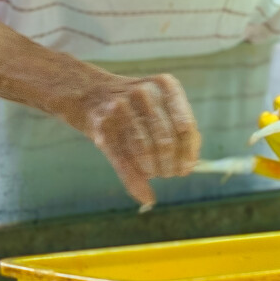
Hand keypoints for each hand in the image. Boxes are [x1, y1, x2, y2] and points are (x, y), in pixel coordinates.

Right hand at [65, 72, 200, 206]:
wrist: (89, 93)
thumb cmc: (134, 106)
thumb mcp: (158, 106)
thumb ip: (176, 130)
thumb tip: (190, 167)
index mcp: (165, 85)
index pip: (185, 126)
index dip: (188, 153)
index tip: (186, 169)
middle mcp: (144, 92)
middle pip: (166, 142)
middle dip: (169, 166)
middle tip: (167, 174)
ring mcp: (121, 106)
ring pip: (145, 151)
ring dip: (152, 171)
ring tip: (151, 172)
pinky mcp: (102, 124)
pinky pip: (123, 159)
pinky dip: (135, 182)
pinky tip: (145, 195)